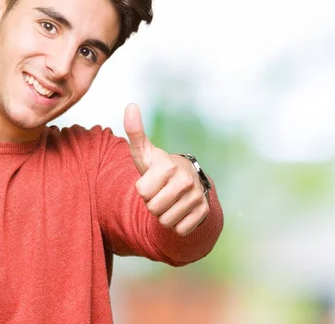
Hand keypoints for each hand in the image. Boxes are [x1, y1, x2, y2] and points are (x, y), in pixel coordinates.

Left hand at [124, 104, 208, 235]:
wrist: (187, 179)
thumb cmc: (159, 167)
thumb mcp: (145, 152)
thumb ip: (135, 132)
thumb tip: (130, 105)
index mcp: (168, 165)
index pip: (142, 193)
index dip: (143, 190)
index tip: (151, 181)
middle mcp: (186, 180)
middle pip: (153, 209)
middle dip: (152, 204)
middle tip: (160, 192)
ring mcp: (197, 197)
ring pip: (166, 221)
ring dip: (164, 214)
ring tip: (169, 200)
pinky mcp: (204, 212)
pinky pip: (180, 230)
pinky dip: (177, 224)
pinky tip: (180, 210)